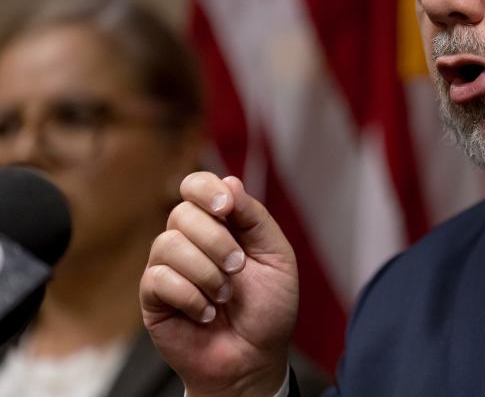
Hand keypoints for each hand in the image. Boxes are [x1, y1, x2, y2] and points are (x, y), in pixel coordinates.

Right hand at [140, 173, 297, 396]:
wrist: (255, 358)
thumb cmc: (268, 308)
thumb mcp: (276, 255)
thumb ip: (255, 217)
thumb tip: (229, 181)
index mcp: (221, 224)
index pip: (196, 186)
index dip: (205, 188)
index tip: (225, 207)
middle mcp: (190, 240)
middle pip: (182, 213)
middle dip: (217, 241)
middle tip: (238, 268)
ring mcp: (169, 267)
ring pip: (168, 244)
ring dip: (206, 272)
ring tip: (225, 296)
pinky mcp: (153, 297)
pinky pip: (158, 279)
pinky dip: (191, 297)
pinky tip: (206, 313)